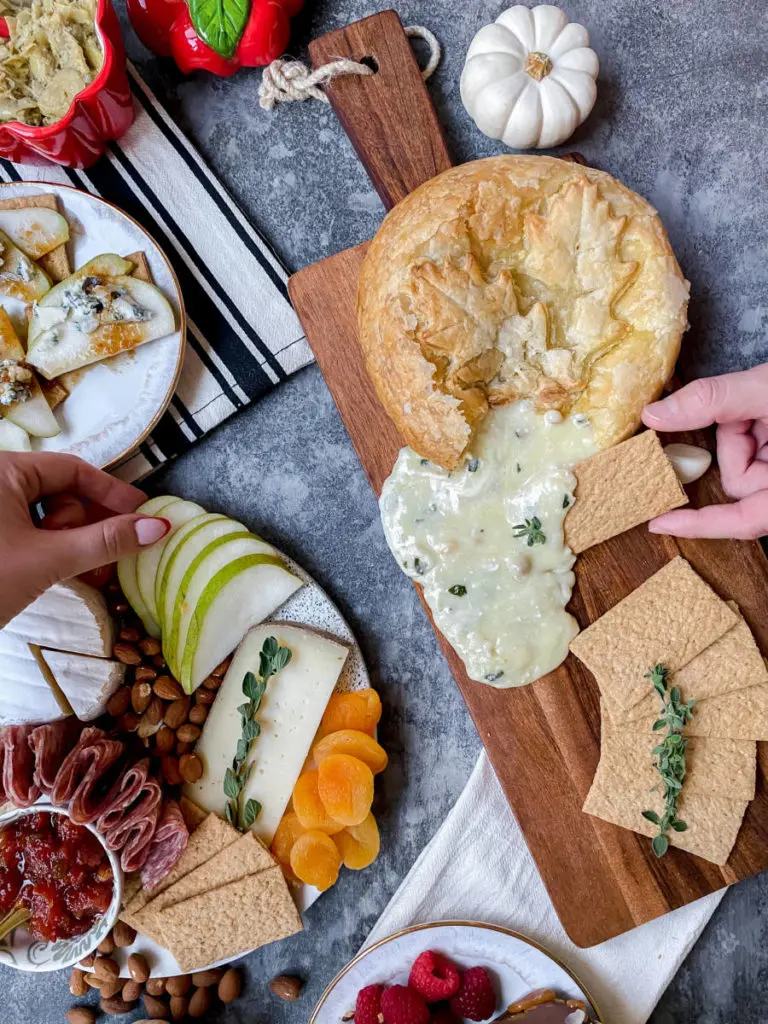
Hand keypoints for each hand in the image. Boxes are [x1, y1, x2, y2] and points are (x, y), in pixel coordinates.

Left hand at [0, 452, 168, 626]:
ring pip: (41, 515)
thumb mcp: (50, 559)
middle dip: (79, 525)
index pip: (73, 469)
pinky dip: (42, 550)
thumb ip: (107, 541)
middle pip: (58, 492)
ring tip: (59, 570)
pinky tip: (46, 573)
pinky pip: (22, 531)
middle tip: (89, 557)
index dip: (111, 494)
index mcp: (3, 471)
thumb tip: (158, 527)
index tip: (141, 516)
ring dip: (61, 542)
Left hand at [642, 363, 767, 538]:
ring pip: (749, 464)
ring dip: (747, 429)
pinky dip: (756, 428)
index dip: (699, 524)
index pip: (744, 521)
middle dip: (735, 440)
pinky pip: (761, 452)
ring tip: (766, 404)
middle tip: (747, 409)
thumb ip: (714, 401)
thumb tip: (655, 416)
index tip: (658, 522)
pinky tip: (766, 409)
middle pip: (741, 482)